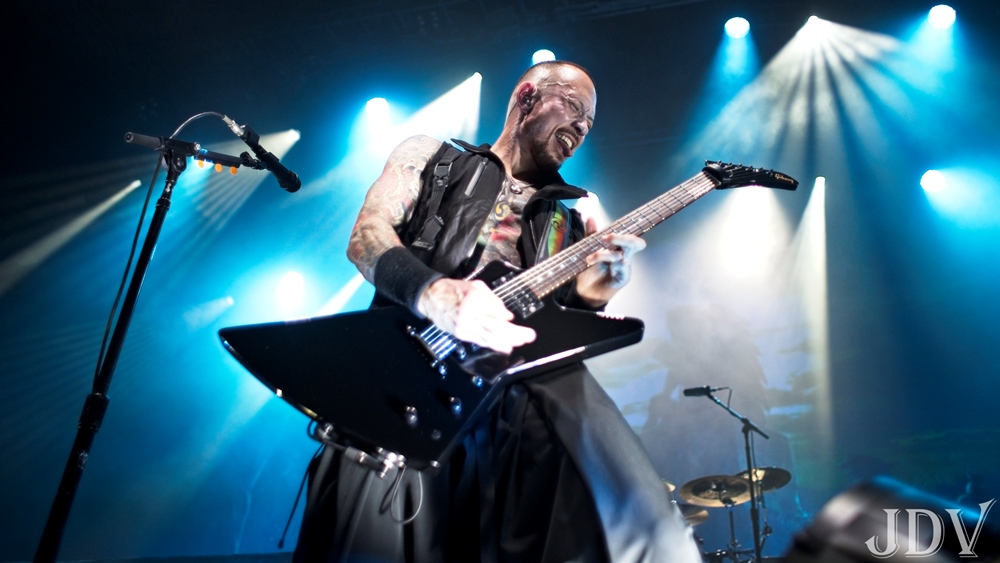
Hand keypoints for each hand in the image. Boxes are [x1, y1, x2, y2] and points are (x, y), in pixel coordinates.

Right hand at [416, 278, 535, 353]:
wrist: (430, 297)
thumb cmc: (452, 290)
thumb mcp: (476, 286)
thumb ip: (493, 300)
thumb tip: (506, 315)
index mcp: (474, 300)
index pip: (496, 312)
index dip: (508, 319)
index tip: (516, 321)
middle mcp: (470, 314)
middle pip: (496, 327)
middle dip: (514, 333)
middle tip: (528, 336)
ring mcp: (464, 326)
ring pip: (489, 337)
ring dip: (507, 342)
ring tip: (520, 343)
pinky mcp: (460, 334)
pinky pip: (480, 341)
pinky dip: (494, 346)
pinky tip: (504, 348)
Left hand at [574, 216, 645, 306]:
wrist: (586, 293)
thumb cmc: (590, 272)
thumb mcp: (588, 250)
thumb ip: (591, 234)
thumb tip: (591, 218)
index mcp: (618, 248)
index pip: (629, 236)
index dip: (625, 231)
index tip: (608, 230)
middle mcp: (624, 256)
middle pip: (632, 243)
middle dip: (620, 238)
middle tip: (604, 237)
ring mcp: (624, 268)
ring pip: (622, 255)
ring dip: (605, 254)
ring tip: (589, 258)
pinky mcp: (623, 278)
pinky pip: (622, 269)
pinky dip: (614, 265)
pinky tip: (605, 265)